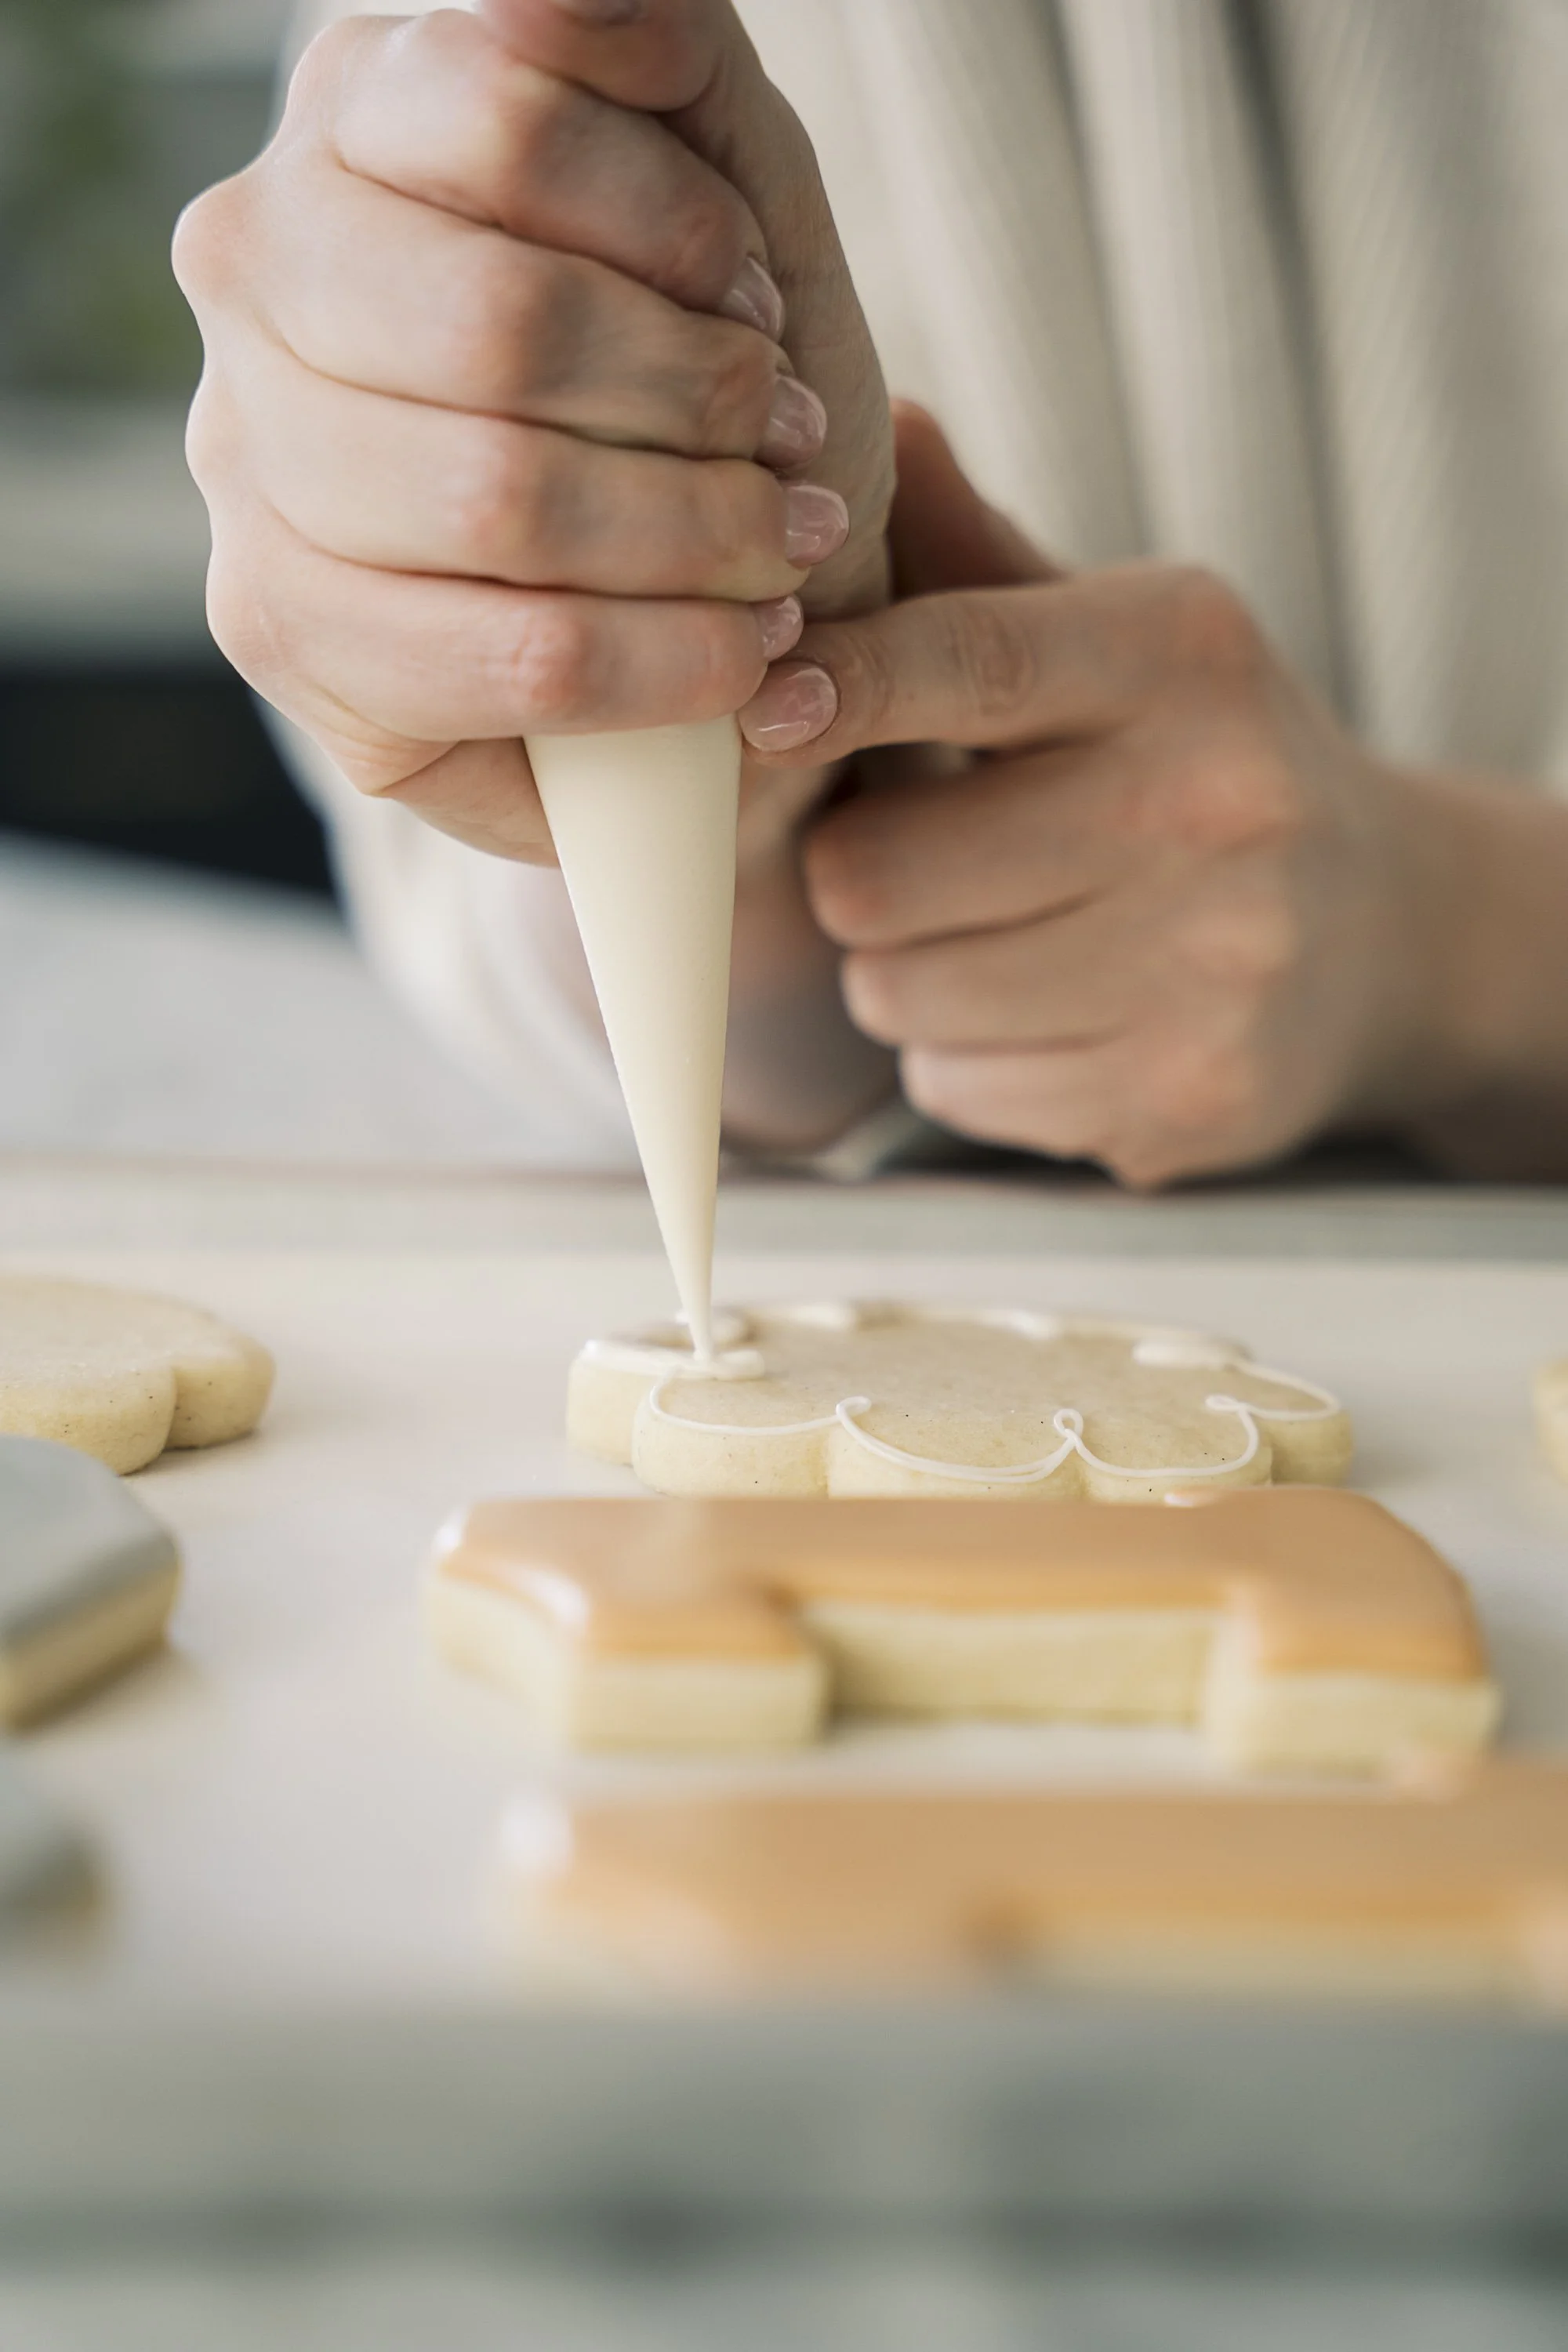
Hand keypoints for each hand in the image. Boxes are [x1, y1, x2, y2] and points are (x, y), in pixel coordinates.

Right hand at [173, 0, 892, 861]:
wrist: (697, 600)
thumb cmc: (705, 390)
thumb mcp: (727, 193)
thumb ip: (664, 58)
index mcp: (357, 119)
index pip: (501, 115)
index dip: (676, 228)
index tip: (760, 304)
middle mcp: (259, 265)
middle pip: (499, 322)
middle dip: (695, 400)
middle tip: (787, 446)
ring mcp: (244, 453)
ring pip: (497, 496)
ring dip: (697, 537)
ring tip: (781, 552)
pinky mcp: (278, 626)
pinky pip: (507, 655)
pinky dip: (668, 665)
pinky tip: (742, 658)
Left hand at [738, 408, 1445, 1186]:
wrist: (1384, 934)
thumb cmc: (1196, 763)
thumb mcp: (1119, 638)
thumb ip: (978, 558)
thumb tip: (870, 420)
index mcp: (1182, 661)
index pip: (967, 663)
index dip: (837, 688)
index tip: (759, 710)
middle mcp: (1213, 808)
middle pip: (876, 875)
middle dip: (860, 877)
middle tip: (925, 858)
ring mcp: (1211, 969)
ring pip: (898, 996)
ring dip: (905, 975)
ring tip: (997, 936)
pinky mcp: (1188, 1097)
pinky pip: (954, 1091)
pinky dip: (966, 1063)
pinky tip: (1052, 1017)